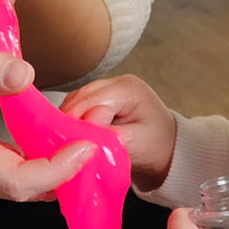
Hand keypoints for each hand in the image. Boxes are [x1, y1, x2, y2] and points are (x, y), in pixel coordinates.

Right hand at [0, 35, 92, 200]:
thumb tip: (27, 75)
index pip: (18, 181)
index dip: (58, 170)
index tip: (88, 144)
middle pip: (28, 190)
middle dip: (69, 169)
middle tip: (102, 135)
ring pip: (25, 188)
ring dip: (60, 167)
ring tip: (88, 135)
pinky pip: (16, 179)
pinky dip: (44, 164)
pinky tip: (63, 140)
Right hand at [60, 75, 176, 187]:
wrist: (165, 146)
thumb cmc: (155, 145)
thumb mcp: (135, 143)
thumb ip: (109, 133)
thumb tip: (85, 124)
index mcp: (128, 88)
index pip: (92, 100)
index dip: (77, 121)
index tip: (70, 143)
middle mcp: (115, 82)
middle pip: (80, 97)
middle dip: (70, 121)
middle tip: (63, 145)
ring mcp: (105, 87)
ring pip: (75, 100)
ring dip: (69, 120)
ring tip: (66, 142)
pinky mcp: (98, 97)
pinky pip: (77, 106)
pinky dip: (73, 120)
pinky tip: (72, 136)